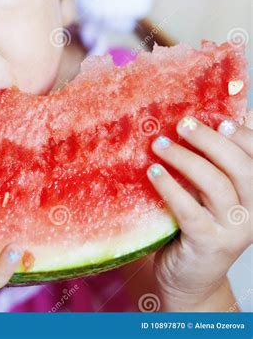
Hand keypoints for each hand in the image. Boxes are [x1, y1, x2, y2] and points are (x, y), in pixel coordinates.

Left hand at [147, 110, 251, 309]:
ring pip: (217, 186)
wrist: (189, 278)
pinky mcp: (208, 245)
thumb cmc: (197, 225)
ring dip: (186, 159)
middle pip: (243, 168)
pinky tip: (153, 172)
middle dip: (212, 141)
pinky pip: (190, 211)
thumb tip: (212, 118)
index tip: (219, 119)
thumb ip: (214, 162)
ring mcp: (233, 231)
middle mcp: (252, 212)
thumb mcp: (210, 192)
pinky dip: (171, 188)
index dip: (244, 135)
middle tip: (183, 124)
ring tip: (159, 144)